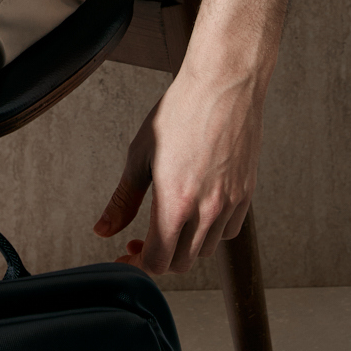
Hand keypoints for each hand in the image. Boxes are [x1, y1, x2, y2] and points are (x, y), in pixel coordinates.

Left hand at [92, 62, 262, 273]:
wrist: (223, 85)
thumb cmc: (180, 111)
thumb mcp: (140, 153)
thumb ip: (123, 199)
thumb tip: (104, 229)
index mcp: (175, 201)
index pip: (158, 261)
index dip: (137, 265)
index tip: (126, 256)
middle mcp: (207, 209)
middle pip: (181, 262)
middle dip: (157, 257)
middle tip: (140, 240)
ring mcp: (230, 204)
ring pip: (205, 250)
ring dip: (183, 246)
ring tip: (168, 222)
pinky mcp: (246, 194)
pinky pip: (228, 232)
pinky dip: (210, 233)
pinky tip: (196, 212)